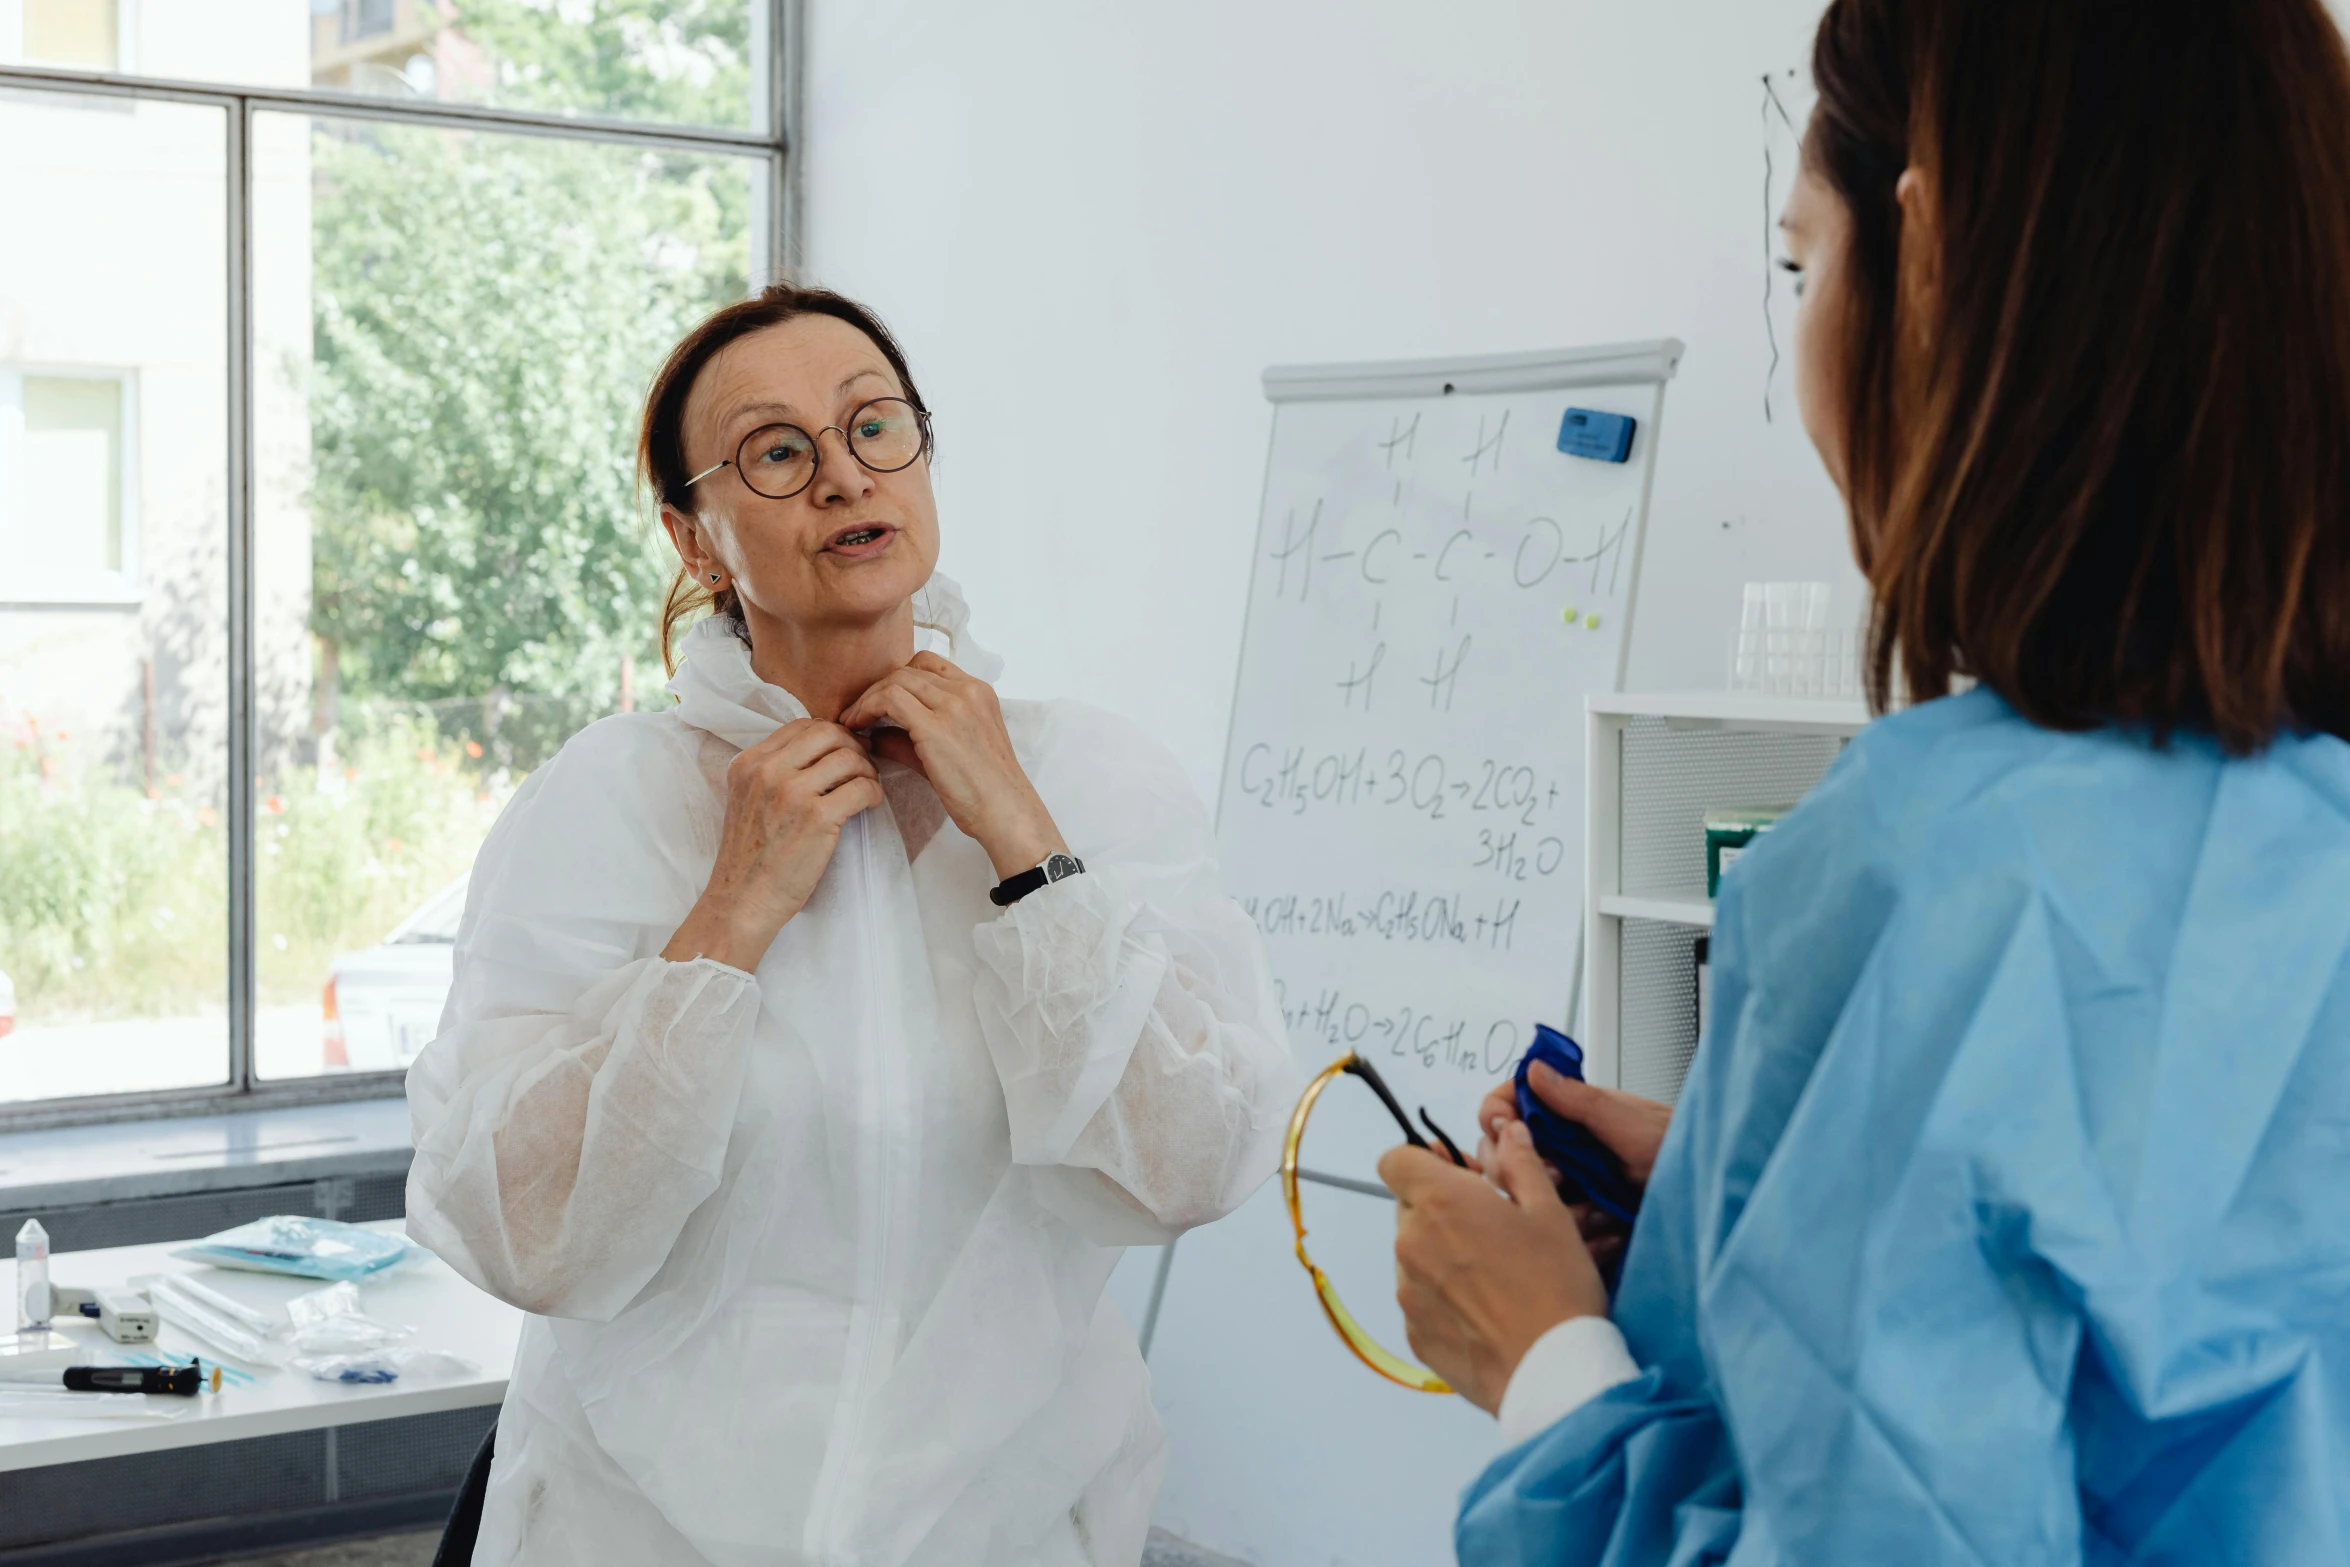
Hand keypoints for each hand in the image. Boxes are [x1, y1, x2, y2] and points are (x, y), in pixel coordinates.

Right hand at [662, 719, 882, 970]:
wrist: (743, 900)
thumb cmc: (752, 856)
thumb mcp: (748, 799)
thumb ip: (774, 772)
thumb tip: (823, 750)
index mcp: (748, 762)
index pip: (802, 725)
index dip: (832, 734)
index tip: (844, 752)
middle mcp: (767, 771)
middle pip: (829, 733)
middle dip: (853, 746)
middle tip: (862, 768)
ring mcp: (791, 792)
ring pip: (849, 757)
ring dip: (867, 771)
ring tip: (866, 788)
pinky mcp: (816, 818)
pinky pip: (862, 787)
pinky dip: (874, 793)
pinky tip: (870, 804)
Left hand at [837, 651, 1066, 877]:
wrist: (1005, 812)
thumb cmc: (985, 791)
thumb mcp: (951, 752)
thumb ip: (913, 737)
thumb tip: (875, 734)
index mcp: (979, 693)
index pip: (928, 664)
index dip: (898, 678)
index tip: (880, 702)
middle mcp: (968, 691)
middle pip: (907, 670)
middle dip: (876, 688)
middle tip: (857, 713)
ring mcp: (954, 705)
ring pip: (895, 680)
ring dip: (867, 698)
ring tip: (853, 721)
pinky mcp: (936, 725)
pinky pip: (889, 700)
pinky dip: (867, 709)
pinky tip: (858, 727)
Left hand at [1379, 1121, 1610, 1415]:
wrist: (1552, 1372)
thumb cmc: (1555, 1288)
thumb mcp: (1550, 1213)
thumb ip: (1520, 1164)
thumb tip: (1507, 1132)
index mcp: (1440, 1202)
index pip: (1395, 1159)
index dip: (1423, 1160)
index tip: (1457, 1173)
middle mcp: (1412, 1242)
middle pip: (1408, 1207)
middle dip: (1441, 1207)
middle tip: (1490, 1224)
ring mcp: (1408, 1291)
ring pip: (1414, 1253)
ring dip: (1441, 1252)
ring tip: (1493, 1272)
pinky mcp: (1414, 1333)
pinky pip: (1419, 1298)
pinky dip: (1442, 1296)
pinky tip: (1485, 1309)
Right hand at [1477, 1063, 1672, 1275]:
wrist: (1708, 1199)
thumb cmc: (1678, 1151)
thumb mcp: (1630, 1123)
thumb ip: (1580, 1100)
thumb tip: (1532, 1070)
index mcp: (1566, 1115)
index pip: (1505, 1106)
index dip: (1496, 1117)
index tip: (1506, 1129)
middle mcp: (1560, 1148)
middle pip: (1503, 1154)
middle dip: (1524, 1167)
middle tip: (1559, 1176)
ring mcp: (1567, 1185)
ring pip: (1524, 1197)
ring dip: (1556, 1206)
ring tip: (1598, 1210)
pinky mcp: (1578, 1219)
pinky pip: (1554, 1228)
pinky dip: (1576, 1233)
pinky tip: (1606, 1230)